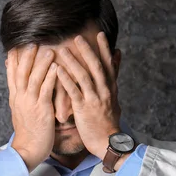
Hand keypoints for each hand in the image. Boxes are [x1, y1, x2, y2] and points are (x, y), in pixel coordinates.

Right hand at [6, 44, 57, 171]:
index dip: (14, 60)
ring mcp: (30, 103)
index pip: (12, 75)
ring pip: (33, 78)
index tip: (15, 46)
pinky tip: (56, 67)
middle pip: (21, 72)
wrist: (27, 151)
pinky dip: (50, 77)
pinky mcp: (41, 110)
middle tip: (32, 42)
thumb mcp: (20, 112)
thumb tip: (19, 86)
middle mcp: (21, 98)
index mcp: (15, 98)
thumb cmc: (28, 133)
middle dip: (26, 56)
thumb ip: (20, 97)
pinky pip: (46, 90)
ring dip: (41, 63)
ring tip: (48, 49)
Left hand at [56, 32, 122, 159]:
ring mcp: (94, 100)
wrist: (108, 142)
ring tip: (62, 50)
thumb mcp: (114, 97)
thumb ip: (113, 75)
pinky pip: (74, 92)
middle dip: (87, 51)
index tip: (99, 33)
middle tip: (77, 37)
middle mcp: (104, 91)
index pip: (108, 64)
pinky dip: (66, 80)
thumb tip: (118, 55)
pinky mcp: (84, 109)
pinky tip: (58, 70)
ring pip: (84, 77)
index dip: (104, 49)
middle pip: (96, 67)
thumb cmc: (108, 121)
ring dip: (73, 62)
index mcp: (110, 88)